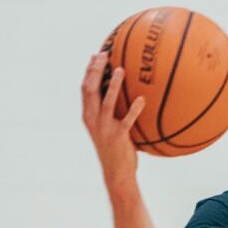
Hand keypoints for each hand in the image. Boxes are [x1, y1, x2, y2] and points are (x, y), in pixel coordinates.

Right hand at [81, 52, 144, 189]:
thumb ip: (110, 112)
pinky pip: (127, 120)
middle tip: (105, 55)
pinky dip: (134, 109)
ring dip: (113, 84)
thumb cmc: (115, 148)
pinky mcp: (118, 136)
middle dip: (96, 70)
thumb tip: (121, 95)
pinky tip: (142, 99)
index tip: (95, 55)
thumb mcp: (107, 128)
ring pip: (106, 101)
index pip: (84, 88)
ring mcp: (104, 128)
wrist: (116, 172)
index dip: (89, 71)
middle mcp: (93, 119)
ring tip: (121, 69)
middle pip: (90, 89)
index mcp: (88, 115)